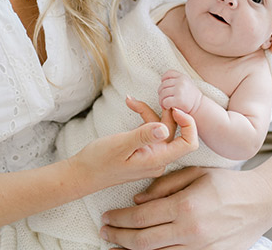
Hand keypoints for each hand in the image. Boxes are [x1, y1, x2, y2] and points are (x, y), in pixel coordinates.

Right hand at [69, 103, 197, 191]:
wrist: (83, 173)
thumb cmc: (99, 161)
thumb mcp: (120, 145)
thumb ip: (143, 136)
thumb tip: (165, 128)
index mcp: (157, 160)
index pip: (188, 143)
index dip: (188, 124)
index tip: (173, 108)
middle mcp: (159, 159)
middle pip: (174, 131)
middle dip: (162, 111)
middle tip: (148, 98)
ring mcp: (152, 156)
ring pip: (160, 129)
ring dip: (148, 112)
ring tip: (130, 101)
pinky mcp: (144, 151)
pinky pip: (150, 132)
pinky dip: (142, 118)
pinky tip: (130, 106)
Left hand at [100, 166, 271, 249]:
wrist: (261, 202)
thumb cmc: (227, 183)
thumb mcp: (195, 173)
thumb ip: (164, 184)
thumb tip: (137, 198)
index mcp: (186, 206)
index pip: (142, 216)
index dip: (120, 218)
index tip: (107, 216)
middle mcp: (191, 231)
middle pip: (144, 241)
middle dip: (119, 238)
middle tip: (103, 232)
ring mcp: (200, 248)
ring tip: (114, 248)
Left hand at [158, 70, 201, 113]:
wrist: (199, 107)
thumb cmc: (190, 96)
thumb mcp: (186, 83)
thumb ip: (176, 80)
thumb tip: (162, 80)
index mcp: (182, 77)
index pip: (168, 74)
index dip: (164, 80)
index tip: (165, 87)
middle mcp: (181, 82)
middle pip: (163, 85)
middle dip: (161, 93)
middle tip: (163, 99)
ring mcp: (179, 90)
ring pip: (163, 94)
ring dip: (161, 100)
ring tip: (165, 104)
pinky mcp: (179, 100)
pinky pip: (165, 101)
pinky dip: (164, 105)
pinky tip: (168, 107)